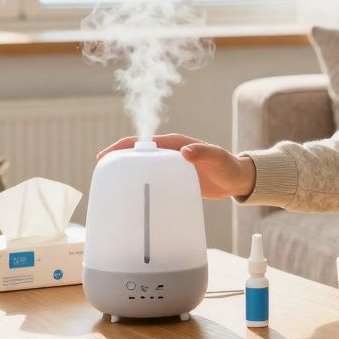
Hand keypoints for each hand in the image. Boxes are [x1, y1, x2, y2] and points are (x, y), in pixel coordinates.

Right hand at [96, 134, 257, 199]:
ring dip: (128, 172)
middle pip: (138, 153)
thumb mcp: (217, 159)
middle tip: (102, 171)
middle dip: (119, 159)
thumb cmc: (228, 167)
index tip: (107, 156)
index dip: (123, 147)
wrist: (236, 180)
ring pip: (143, 167)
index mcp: (175, 143)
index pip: (143, 142)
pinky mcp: (173, 179)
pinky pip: (153, 179)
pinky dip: (141, 184)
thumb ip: (203, 153)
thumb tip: (185, 152)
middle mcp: (170, 152)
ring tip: (111, 185)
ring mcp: (171, 166)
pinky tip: (133, 196)